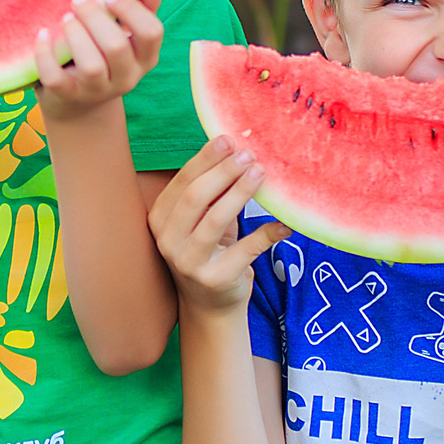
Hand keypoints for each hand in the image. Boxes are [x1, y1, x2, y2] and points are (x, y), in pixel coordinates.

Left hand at [34, 0, 163, 121]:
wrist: (78, 101)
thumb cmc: (104, 53)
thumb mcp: (127, 32)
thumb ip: (142, 4)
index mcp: (145, 57)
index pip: (152, 33)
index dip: (132, 10)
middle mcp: (126, 77)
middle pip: (117, 48)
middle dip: (96, 19)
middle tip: (79, 0)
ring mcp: (97, 91)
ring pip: (91, 67)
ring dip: (76, 36)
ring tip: (65, 18)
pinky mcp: (69, 96)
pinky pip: (56, 79)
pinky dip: (46, 55)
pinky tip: (43, 34)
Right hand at [147, 137, 288, 312]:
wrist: (209, 304)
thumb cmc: (208, 250)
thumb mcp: (201, 220)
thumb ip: (211, 192)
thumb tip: (235, 150)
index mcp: (160, 219)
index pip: (182, 182)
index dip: (206, 159)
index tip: (229, 139)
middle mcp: (168, 241)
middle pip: (195, 197)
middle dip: (224, 172)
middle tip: (249, 155)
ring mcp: (189, 262)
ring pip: (215, 220)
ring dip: (241, 193)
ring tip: (261, 173)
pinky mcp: (215, 279)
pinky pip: (245, 250)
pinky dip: (267, 234)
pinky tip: (284, 223)